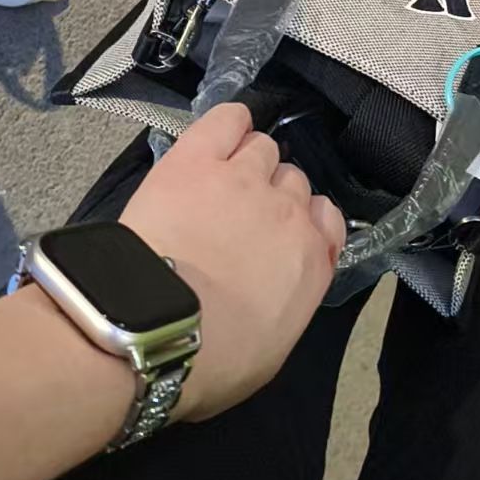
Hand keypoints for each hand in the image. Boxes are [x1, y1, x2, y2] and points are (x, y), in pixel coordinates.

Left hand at [119, 104, 345, 420]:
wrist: (153, 330)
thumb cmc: (210, 361)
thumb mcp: (270, 350)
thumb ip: (288, 303)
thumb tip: (277, 287)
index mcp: (311, 260)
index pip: (326, 219)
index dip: (301, 223)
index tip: (278, 237)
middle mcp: (288, 211)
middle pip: (293, 181)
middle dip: (270, 195)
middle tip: (237, 219)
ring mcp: (244, 178)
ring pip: (262, 147)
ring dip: (247, 161)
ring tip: (219, 182)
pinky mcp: (196, 158)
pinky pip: (228, 119)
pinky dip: (229, 123)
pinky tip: (219, 136)